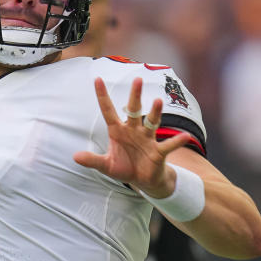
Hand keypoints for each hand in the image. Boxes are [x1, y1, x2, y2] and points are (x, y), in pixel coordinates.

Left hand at [73, 77, 191, 197]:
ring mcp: (147, 139)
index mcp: (118, 131)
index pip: (108, 111)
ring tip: (158, 101)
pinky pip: (168, 145)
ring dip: (155, 113)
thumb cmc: (125, 168)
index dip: (102, 96)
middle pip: (134, 110)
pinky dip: (177, 141)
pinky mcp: (159, 152)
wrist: (144, 180)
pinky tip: (185, 136)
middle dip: (135, 96)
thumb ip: (92, 160)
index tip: (97, 79)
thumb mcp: (106, 166)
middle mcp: (133, 130)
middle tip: (138, 79)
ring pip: (152, 122)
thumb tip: (75, 157)